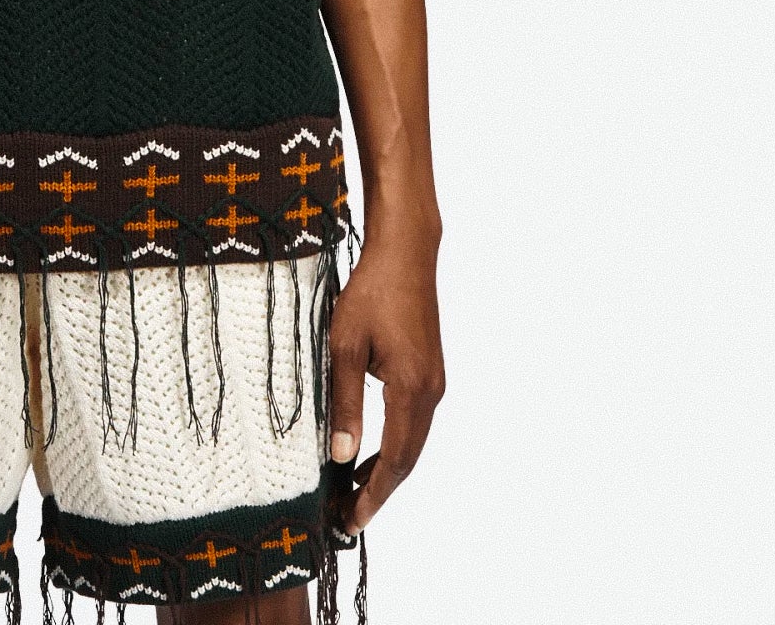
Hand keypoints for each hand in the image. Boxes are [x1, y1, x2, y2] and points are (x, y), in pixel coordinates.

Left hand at [327, 224, 443, 533]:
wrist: (405, 253)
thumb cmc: (371, 292)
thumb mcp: (345, 345)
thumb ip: (344, 401)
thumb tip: (340, 455)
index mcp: (412, 389)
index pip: (394, 460)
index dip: (373, 495)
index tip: (350, 522)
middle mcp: (431, 392)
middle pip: (408, 459)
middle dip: (379, 491)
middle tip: (347, 518)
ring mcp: (434, 381)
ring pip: (412, 442)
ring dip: (386, 469)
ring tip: (353, 493)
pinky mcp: (429, 371)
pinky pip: (412, 422)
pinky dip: (393, 444)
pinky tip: (369, 451)